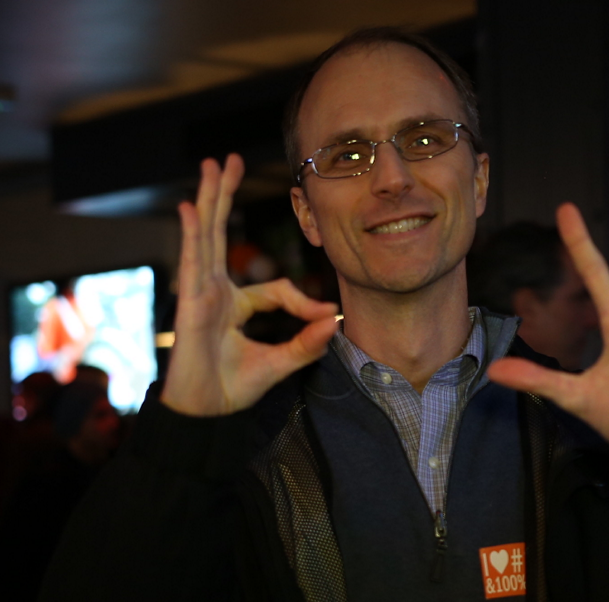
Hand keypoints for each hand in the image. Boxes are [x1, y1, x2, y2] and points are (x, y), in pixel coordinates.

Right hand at [162, 154, 338, 415]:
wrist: (205, 415)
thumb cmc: (232, 389)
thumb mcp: (280, 363)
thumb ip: (305, 343)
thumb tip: (333, 321)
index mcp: (234, 305)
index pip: (273, 288)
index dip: (300, 299)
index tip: (322, 315)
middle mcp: (215, 292)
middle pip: (222, 235)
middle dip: (225, 197)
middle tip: (230, 161)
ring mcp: (201, 294)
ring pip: (207, 237)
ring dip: (210, 199)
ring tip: (212, 165)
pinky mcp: (193, 305)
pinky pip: (193, 264)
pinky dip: (192, 235)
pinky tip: (190, 208)